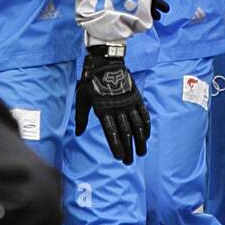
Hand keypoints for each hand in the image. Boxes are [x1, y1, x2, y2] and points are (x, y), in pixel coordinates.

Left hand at [75, 47, 150, 164]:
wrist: (106, 62)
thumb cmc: (91, 81)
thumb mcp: (82, 98)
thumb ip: (81, 117)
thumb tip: (78, 134)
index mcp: (103, 110)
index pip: (112, 132)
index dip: (116, 146)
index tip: (119, 157)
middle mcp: (118, 108)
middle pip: (126, 133)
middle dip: (128, 149)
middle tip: (129, 162)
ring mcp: (129, 103)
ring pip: (137, 126)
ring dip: (140, 141)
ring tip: (141, 153)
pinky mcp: (136, 98)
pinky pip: (144, 115)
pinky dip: (146, 126)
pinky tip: (146, 136)